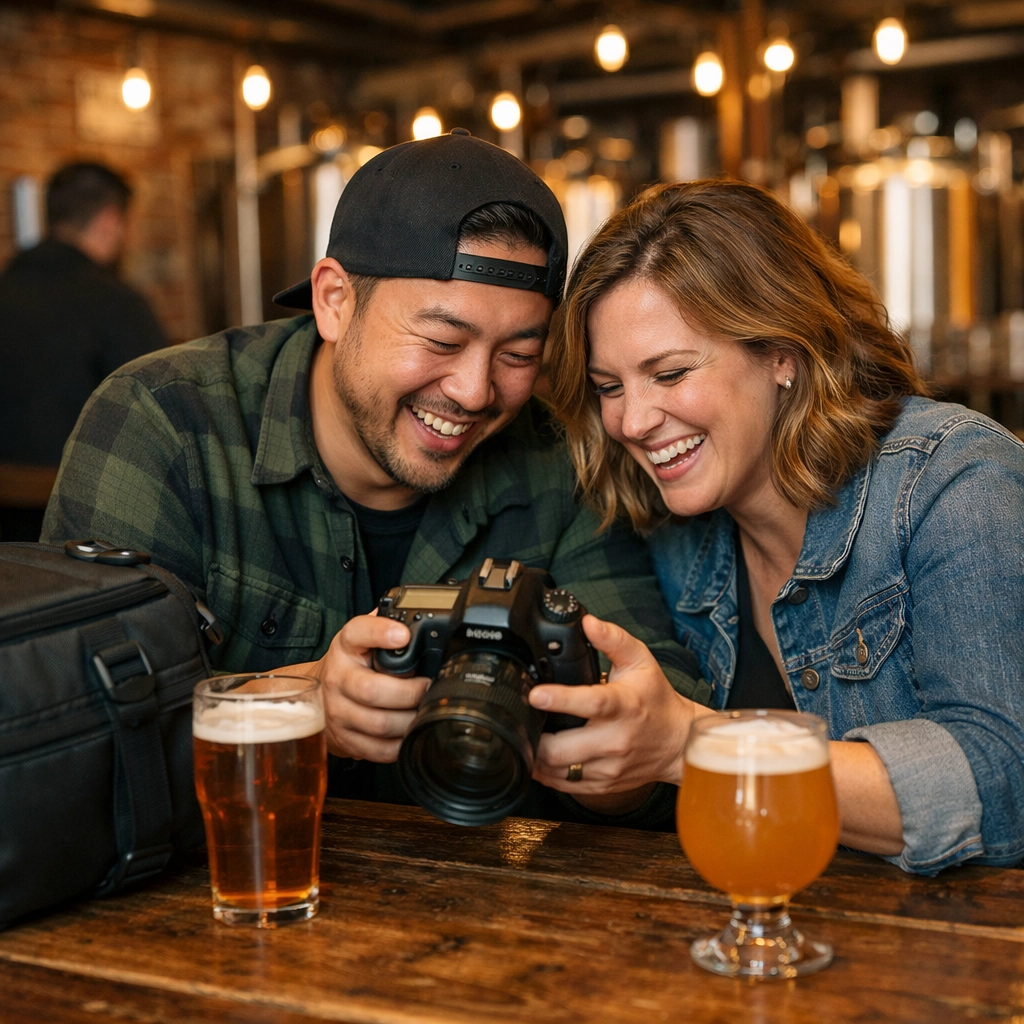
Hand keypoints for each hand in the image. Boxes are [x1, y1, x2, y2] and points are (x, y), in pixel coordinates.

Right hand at [290, 613, 429, 762]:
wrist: (318, 696)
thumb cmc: (352, 664)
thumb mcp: (364, 638)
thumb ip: (387, 623)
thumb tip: (420, 617)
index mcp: (346, 646)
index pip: (358, 633)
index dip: (380, 633)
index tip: (403, 634)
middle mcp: (338, 678)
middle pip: (373, 690)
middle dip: (410, 692)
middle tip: (428, 687)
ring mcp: (337, 711)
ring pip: (379, 724)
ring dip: (409, 720)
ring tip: (423, 710)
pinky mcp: (343, 739)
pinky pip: (377, 749)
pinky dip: (399, 744)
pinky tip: (409, 732)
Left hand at [529, 615, 706, 798]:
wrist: (678, 742)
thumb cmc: (656, 699)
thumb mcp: (640, 661)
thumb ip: (613, 639)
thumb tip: (588, 622)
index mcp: (624, 706)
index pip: (591, 703)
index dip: (560, 700)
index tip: (536, 695)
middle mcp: (616, 740)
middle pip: (563, 749)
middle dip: (535, 737)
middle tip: (521, 721)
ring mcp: (610, 767)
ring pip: (559, 771)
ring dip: (536, 756)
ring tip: (525, 737)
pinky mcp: (604, 784)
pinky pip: (566, 786)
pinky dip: (546, 774)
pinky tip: (538, 758)